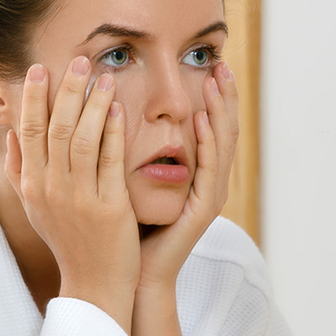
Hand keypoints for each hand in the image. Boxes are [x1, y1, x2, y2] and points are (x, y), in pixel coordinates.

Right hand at [4, 57, 141, 330]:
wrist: (94, 284)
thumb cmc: (68, 241)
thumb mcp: (35, 207)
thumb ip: (20, 170)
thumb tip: (10, 133)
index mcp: (32, 185)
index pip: (27, 130)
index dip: (32, 97)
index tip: (39, 68)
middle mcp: (51, 189)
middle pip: (53, 128)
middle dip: (65, 90)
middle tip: (78, 60)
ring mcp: (79, 198)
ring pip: (81, 139)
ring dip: (92, 103)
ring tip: (103, 76)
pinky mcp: (109, 207)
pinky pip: (110, 160)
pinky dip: (113, 131)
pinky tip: (119, 108)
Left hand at [136, 61, 239, 290]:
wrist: (131, 274)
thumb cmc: (126, 227)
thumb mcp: (130, 178)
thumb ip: (133, 148)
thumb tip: (111, 109)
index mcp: (195, 174)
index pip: (210, 126)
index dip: (213, 96)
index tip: (208, 63)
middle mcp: (209, 182)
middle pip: (224, 129)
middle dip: (225, 95)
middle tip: (220, 62)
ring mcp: (209, 196)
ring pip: (222, 145)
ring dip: (221, 111)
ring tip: (216, 81)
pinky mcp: (203, 210)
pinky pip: (209, 170)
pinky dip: (208, 143)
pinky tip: (203, 120)